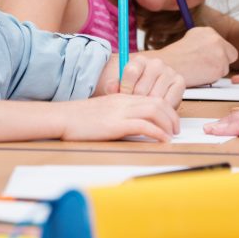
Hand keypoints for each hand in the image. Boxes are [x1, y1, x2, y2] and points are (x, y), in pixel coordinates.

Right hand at [60, 94, 180, 141]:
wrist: (62, 117)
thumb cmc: (78, 118)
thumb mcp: (102, 112)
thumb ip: (118, 115)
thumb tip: (132, 125)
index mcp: (121, 98)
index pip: (152, 98)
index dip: (166, 110)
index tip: (171, 122)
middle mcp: (123, 102)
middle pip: (158, 102)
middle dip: (172, 116)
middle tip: (176, 130)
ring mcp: (120, 112)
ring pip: (155, 111)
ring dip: (168, 124)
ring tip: (172, 135)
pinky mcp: (115, 124)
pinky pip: (144, 125)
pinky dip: (157, 132)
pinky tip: (162, 139)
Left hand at [113, 52, 186, 106]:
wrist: (154, 87)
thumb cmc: (135, 88)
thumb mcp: (122, 86)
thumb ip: (114, 86)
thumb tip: (111, 87)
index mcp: (139, 60)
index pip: (131, 72)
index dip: (125, 88)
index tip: (124, 97)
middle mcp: (156, 63)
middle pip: (142, 88)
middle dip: (136, 102)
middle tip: (135, 107)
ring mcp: (169, 72)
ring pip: (156, 97)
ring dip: (149, 107)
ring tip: (144, 109)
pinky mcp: (180, 82)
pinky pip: (169, 101)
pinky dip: (162, 110)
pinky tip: (156, 110)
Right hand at [150, 26, 238, 85]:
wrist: (167, 66)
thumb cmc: (174, 57)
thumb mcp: (190, 39)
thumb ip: (205, 42)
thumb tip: (215, 48)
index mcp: (208, 31)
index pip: (223, 44)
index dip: (216, 53)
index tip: (206, 58)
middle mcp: (216, 39)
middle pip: (230, 54)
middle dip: (222, 61)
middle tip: (207, 66)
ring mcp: (219, 53)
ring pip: (226, 66)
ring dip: (215, 70)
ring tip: (198, 70)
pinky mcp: (220, 67)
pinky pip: (222, 76)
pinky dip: (212, 78)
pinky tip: (199, 75)